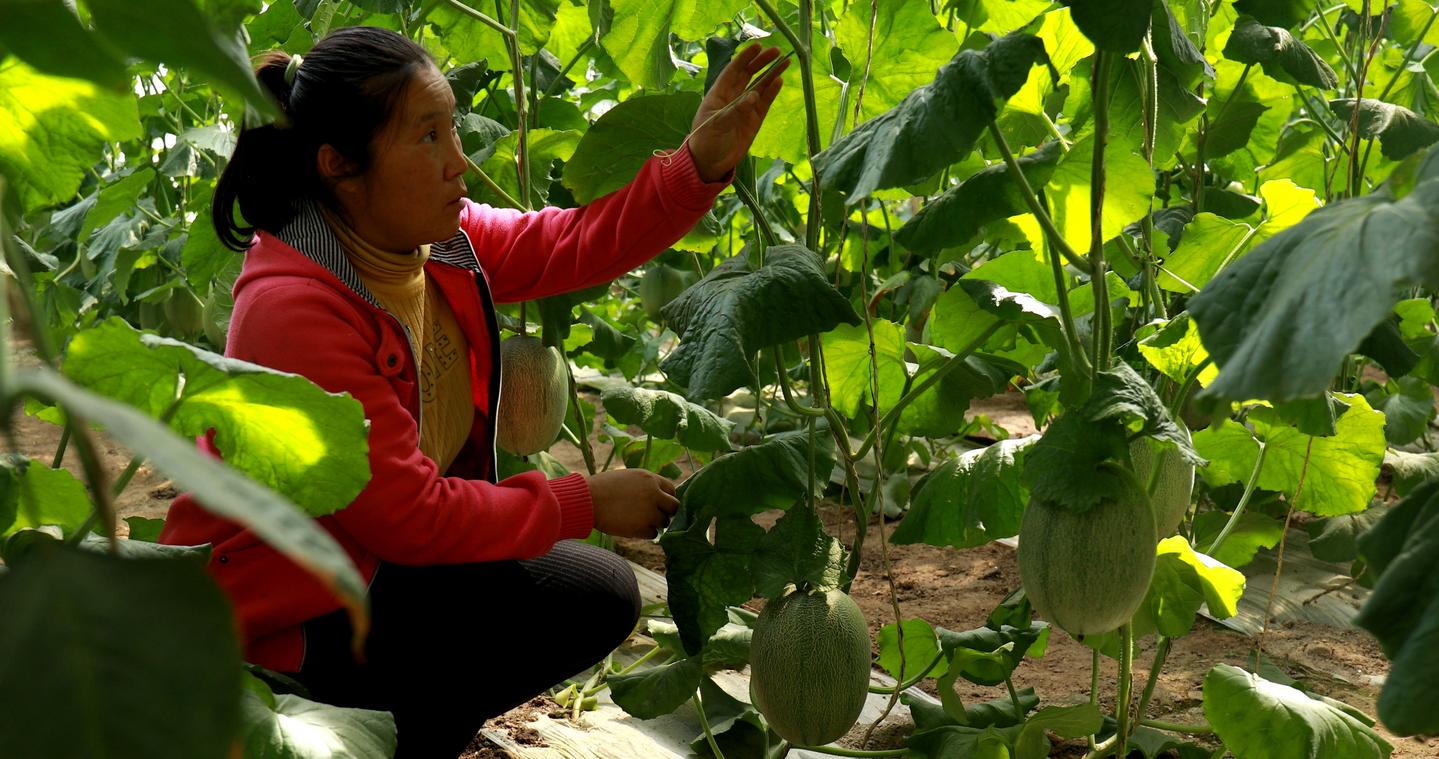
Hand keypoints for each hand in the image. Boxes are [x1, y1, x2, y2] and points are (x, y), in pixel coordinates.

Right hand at [586, 469, 679, 538]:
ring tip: (637, 520)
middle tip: (654, 516)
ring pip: (663, 522)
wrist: (586, 500)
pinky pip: (653, 534)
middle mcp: (653, 494)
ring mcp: (649, 512)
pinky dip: (645, 533)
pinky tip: (632, 528)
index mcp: (649, 478)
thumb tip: (659, 496)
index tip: (660, 504)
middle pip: (674, 507)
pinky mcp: (641, 527)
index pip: (672, 490)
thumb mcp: (627, 477)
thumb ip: (645, 485)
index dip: (666, 498)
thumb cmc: (602, 488)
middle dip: (666, 512)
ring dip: (654, 524)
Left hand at [686, 45, 789, 182]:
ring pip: (760, 86)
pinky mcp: (754, 120)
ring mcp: (745, 108)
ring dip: (771, 74)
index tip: (757, 47)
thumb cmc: (706, 141)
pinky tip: (779, 81)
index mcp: (719, 93)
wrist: (710, 163)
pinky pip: (765, 102)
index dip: (745, 58)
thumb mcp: (716, 124)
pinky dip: (772, 92)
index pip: (734, 70)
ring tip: (785, 62)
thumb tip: (754, 96)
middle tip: (776, 51)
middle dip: (761, 62)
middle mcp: (733, 97)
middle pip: (749, 74)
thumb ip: (735, 110)